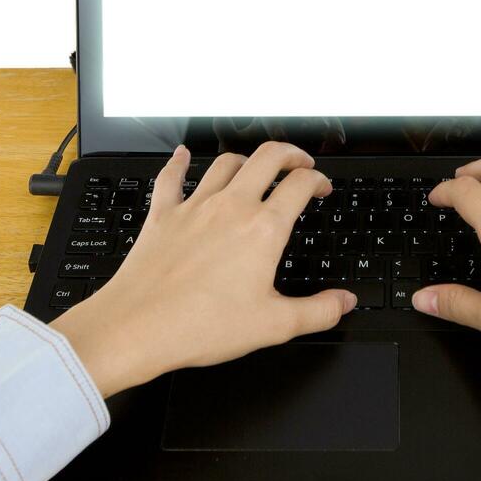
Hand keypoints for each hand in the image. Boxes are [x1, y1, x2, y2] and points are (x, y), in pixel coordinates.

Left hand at [51, 142, 355, 397]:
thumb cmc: (201, 326)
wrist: (137, 327)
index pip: (300, 185)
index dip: (318, 180)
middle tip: (299, 163)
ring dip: (246, 159)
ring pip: (225, 163)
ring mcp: (194, 207)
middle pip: (267, 158)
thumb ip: (316, 312)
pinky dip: (179, 163)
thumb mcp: (273, 326)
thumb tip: (343, 302)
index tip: (321, 187)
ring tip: (255, 165)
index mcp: (263, 230)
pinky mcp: (163, 215)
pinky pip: (171, 177)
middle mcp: (231, 208)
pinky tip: (182, 156)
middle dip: (289, 154)